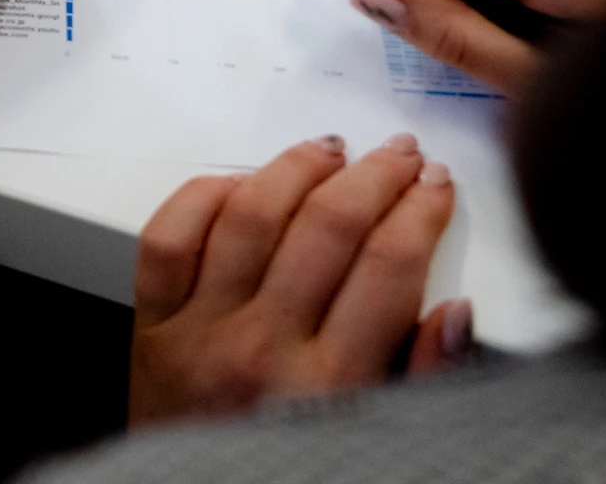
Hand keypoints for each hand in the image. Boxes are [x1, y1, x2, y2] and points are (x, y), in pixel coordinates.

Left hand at [129, 135, 469, 425]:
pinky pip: (170, 238)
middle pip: (326, 227)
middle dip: (374, 177)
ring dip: (296, 169)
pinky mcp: (150, 326)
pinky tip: (240, 185)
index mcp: (329, 389)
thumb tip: (456, 312)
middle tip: (398, 155)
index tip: (436, 185)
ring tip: (330, 153)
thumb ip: (421, 382)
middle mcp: (262, 350)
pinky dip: (203, 197)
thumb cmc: (287, 476)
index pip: (389, 267)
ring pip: (250, 215)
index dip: (421, 211)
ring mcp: (199, 332)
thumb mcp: (374, 446)